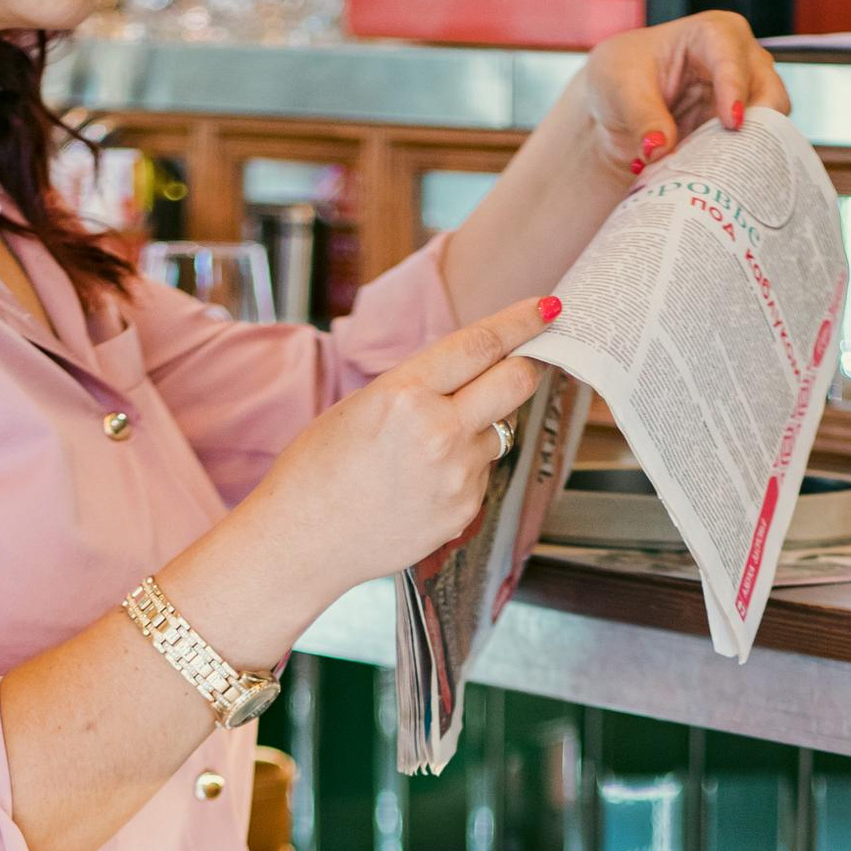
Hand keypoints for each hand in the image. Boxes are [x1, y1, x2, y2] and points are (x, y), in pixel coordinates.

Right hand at [250, 299, 554, 599]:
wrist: (302, 541)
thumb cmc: (318, 469)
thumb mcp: (363, 405)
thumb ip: (420, 386)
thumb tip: (472, 370)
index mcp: (406, 394)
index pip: (481, 345)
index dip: (521, 321)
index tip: (548, 309)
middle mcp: (439, 433)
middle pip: (516, 384)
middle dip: (527, 366)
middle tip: (525, 362)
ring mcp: (457, 476)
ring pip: (498, 431)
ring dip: (479, 428)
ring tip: (425, 450)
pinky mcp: (464, 511)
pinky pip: (482, 473)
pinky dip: (463, 469)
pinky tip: (421, 483)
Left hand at [582, 12, 791, 180]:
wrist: (619, 104)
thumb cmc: (623, 76)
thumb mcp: (621, 89)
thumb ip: (642, 117)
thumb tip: (660, 149)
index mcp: (713, 34)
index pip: (732, 56)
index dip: (735, 88)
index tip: (732, 123)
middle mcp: (741, 61)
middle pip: (769, 91)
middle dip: (760, 125)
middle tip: (740, 158)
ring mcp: (747, 97)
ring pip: (771, 125)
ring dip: (750, 151)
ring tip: (724, 176)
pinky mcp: (743, 129)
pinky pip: (755, 150)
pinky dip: (741, 167)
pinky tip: (722, 183)